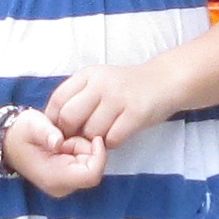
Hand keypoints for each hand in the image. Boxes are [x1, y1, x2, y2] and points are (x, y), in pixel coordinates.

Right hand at [0, 110, 106, 196]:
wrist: (8, 140)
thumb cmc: (21, 132)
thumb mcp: (32, 125)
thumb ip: (46, 133)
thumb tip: (58, 142)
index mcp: (53, 178)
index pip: (91, 174)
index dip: (99, 155)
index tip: (93, 137)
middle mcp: (60, 187)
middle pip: (93, 169)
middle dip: (87, 149)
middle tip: (67, 137)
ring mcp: (64, 185)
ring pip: (91, 166)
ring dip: (82, 150)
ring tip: (62, 141)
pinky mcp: (66, 180)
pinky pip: (86, 166)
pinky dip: (80, 153)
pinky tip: (64, 146)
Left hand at [39, 61, 172, 149]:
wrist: (164, 81)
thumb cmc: (126, 88)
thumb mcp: (99, 82)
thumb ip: (78, 98)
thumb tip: (54, 126)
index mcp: (88, 75)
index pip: (57, 100)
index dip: (54, 121)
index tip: (61, 131)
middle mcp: (101, 84)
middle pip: (69, 117)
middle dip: (71, 134)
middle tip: (80, 138)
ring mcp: (119, 97)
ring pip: (91, 131)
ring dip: (94, 140)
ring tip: (103, 134)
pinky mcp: (136, 113)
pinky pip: (113, 138)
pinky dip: (111, 143)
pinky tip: (117, 135)